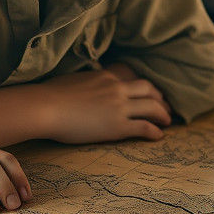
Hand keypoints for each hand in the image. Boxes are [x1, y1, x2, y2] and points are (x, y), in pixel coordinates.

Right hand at [39, 67, 172, 144]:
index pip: (133, 78)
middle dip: (160, 98)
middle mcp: (117, 89)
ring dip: (162, 114)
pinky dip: (155, 131)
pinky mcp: (117, 126)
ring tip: (167, 121)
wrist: (46, 107)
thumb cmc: (51, 95)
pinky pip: (144, 127)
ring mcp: (119, 107)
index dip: (145, 87)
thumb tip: (86, 87)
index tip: (151, 92)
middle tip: (165, 106)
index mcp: (106, 77)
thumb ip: (88, 82)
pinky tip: (159, 136)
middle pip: (149, 89)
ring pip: (152, 107)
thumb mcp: (75, 80)